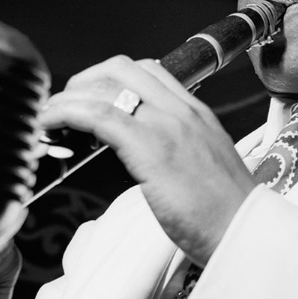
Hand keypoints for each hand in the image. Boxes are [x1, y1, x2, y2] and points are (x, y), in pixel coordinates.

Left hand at [40, 56, 256, 264]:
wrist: (245, 231)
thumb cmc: (228, 212)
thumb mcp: (207, 167)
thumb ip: (182, 152)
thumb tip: (153, 158)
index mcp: (198, 114)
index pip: (150, 73)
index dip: (112, 79)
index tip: (93, 100)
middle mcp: (183, 111)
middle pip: (123, 67)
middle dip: (86, 80)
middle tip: (69, 107)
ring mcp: (168, 125)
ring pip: (106, 85)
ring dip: (69, 96)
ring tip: (52, 119)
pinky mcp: (150, 148)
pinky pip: (98, 114)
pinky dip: (66, 113)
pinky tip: (52, 126)